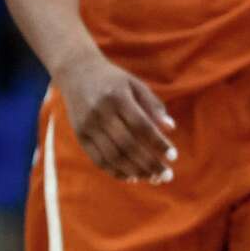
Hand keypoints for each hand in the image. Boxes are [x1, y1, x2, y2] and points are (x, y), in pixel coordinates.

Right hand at [54, 50, 176, 183]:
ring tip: (152, 178)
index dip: (157, 143)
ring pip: (112, 155)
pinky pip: (98, 158)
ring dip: (134, 171)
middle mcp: (100, 112)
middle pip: (127, 145)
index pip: (141, 125)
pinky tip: (131, 177)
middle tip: (166, 176)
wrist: (76, 71)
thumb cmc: (114, 80)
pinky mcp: (79, 135)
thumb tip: (171, 128)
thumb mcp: (136, 84)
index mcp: (118, 97)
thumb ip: (154, 105)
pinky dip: (115, 171)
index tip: (173, 156)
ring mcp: (87, 125)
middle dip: (149, 163)